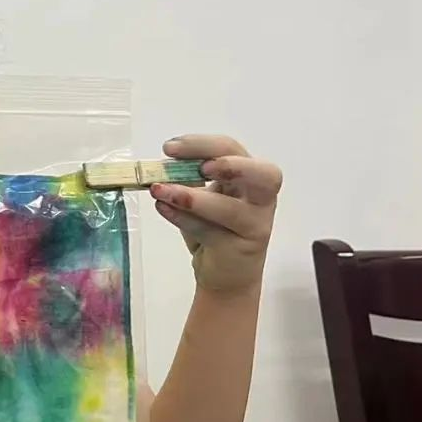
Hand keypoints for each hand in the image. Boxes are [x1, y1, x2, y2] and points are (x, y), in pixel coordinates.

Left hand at [150, 135, 280, 295]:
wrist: (226, 277)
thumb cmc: (215, 230)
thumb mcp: (202, 198)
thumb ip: (188, 180)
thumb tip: (160, 167)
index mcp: (251, 177)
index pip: (233, 150)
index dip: (203, 144)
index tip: (170, 148)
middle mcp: (261, 199)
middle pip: (260, 173)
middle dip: (227, 164)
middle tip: (197, 167)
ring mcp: (255, 226)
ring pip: (230, 208)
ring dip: (191, 197)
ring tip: (159, 190)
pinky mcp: (240, 249)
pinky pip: (209, 231)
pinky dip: (182, 218)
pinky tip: (163, 208)